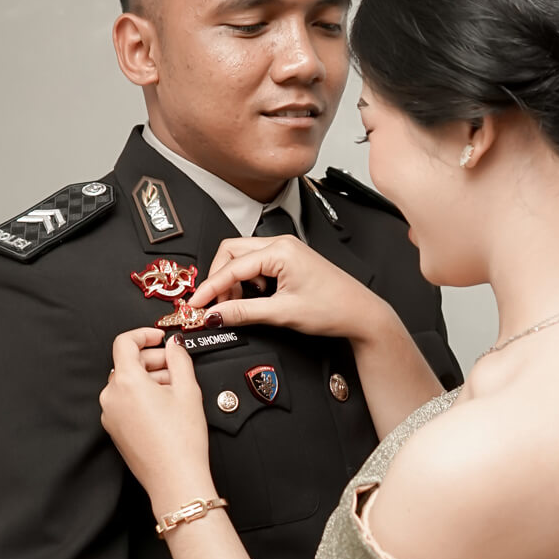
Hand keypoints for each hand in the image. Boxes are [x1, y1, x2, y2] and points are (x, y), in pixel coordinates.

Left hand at [99, 329, 213, 514]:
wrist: (175, 478)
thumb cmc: (181, 440)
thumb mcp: (188, 390)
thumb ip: (179, 359)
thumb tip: (174, 345)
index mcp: (126, 381)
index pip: (124, 343)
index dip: (144, 334)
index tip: (159, 337)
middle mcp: (111, 397)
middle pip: (127, 364)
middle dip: (152, 360)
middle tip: (176, 365)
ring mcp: (110, 415)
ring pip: (127, 383)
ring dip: (149, 379)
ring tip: (175, 389)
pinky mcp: (114, 429)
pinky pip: (125, 402)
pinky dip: (142, 396)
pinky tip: (165, 406)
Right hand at [189, 235, 387, 341]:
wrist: (361, 314)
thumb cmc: (334, 308)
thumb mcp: (282, 313)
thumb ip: (244, 312)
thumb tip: (215, 314)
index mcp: (280, 250)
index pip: (232, 266)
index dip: (210, 287)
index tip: (196, 305)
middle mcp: (281, 244)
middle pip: (231, 253)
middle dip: (219, 279)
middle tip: (217, 305)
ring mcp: (285, 251)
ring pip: (242, 258)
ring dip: (233, 281)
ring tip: (238, 305)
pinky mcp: (288, 260)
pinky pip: (256, 264)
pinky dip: (247, 282)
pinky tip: (254, 299)